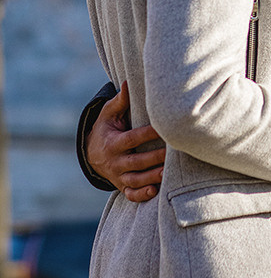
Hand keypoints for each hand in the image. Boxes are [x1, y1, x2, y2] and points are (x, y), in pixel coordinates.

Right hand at [87, 81, 165, 202]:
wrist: (91, 154)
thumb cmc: (106, 128)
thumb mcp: (108, 114)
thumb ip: (120, 101)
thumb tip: (128, 83)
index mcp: (114, 142)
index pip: (133, 138)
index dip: (148, 134)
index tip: (163, 127)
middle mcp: (115, 161)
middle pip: (136, 162)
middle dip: (154, 158)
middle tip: (172, 153)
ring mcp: (118, 176)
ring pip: (135, 180)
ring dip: (152, 178)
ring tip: (167, 173)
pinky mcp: (121, 186)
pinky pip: (130, 194)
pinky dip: (141, 195)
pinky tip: (154, 191)